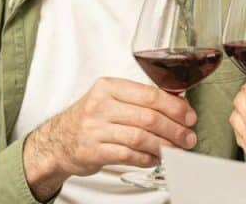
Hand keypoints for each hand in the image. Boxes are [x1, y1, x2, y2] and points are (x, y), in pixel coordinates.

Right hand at [23, 77, 197, 200]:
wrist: (56, 141)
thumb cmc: (90, 118)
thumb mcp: (111, 99)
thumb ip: (141, 99)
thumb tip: (179, 103)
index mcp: (109, 87)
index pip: (150, 94)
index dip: (175, 107)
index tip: (189, 116)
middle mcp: (100, 106)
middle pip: (148, 117)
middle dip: (174, 129)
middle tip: (188, 137)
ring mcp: (94, 129)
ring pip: (140, 137)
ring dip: (164, 146)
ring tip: (176, 150)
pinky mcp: (92, 151)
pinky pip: (127, 155)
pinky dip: (146, 158)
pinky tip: (155, 158)